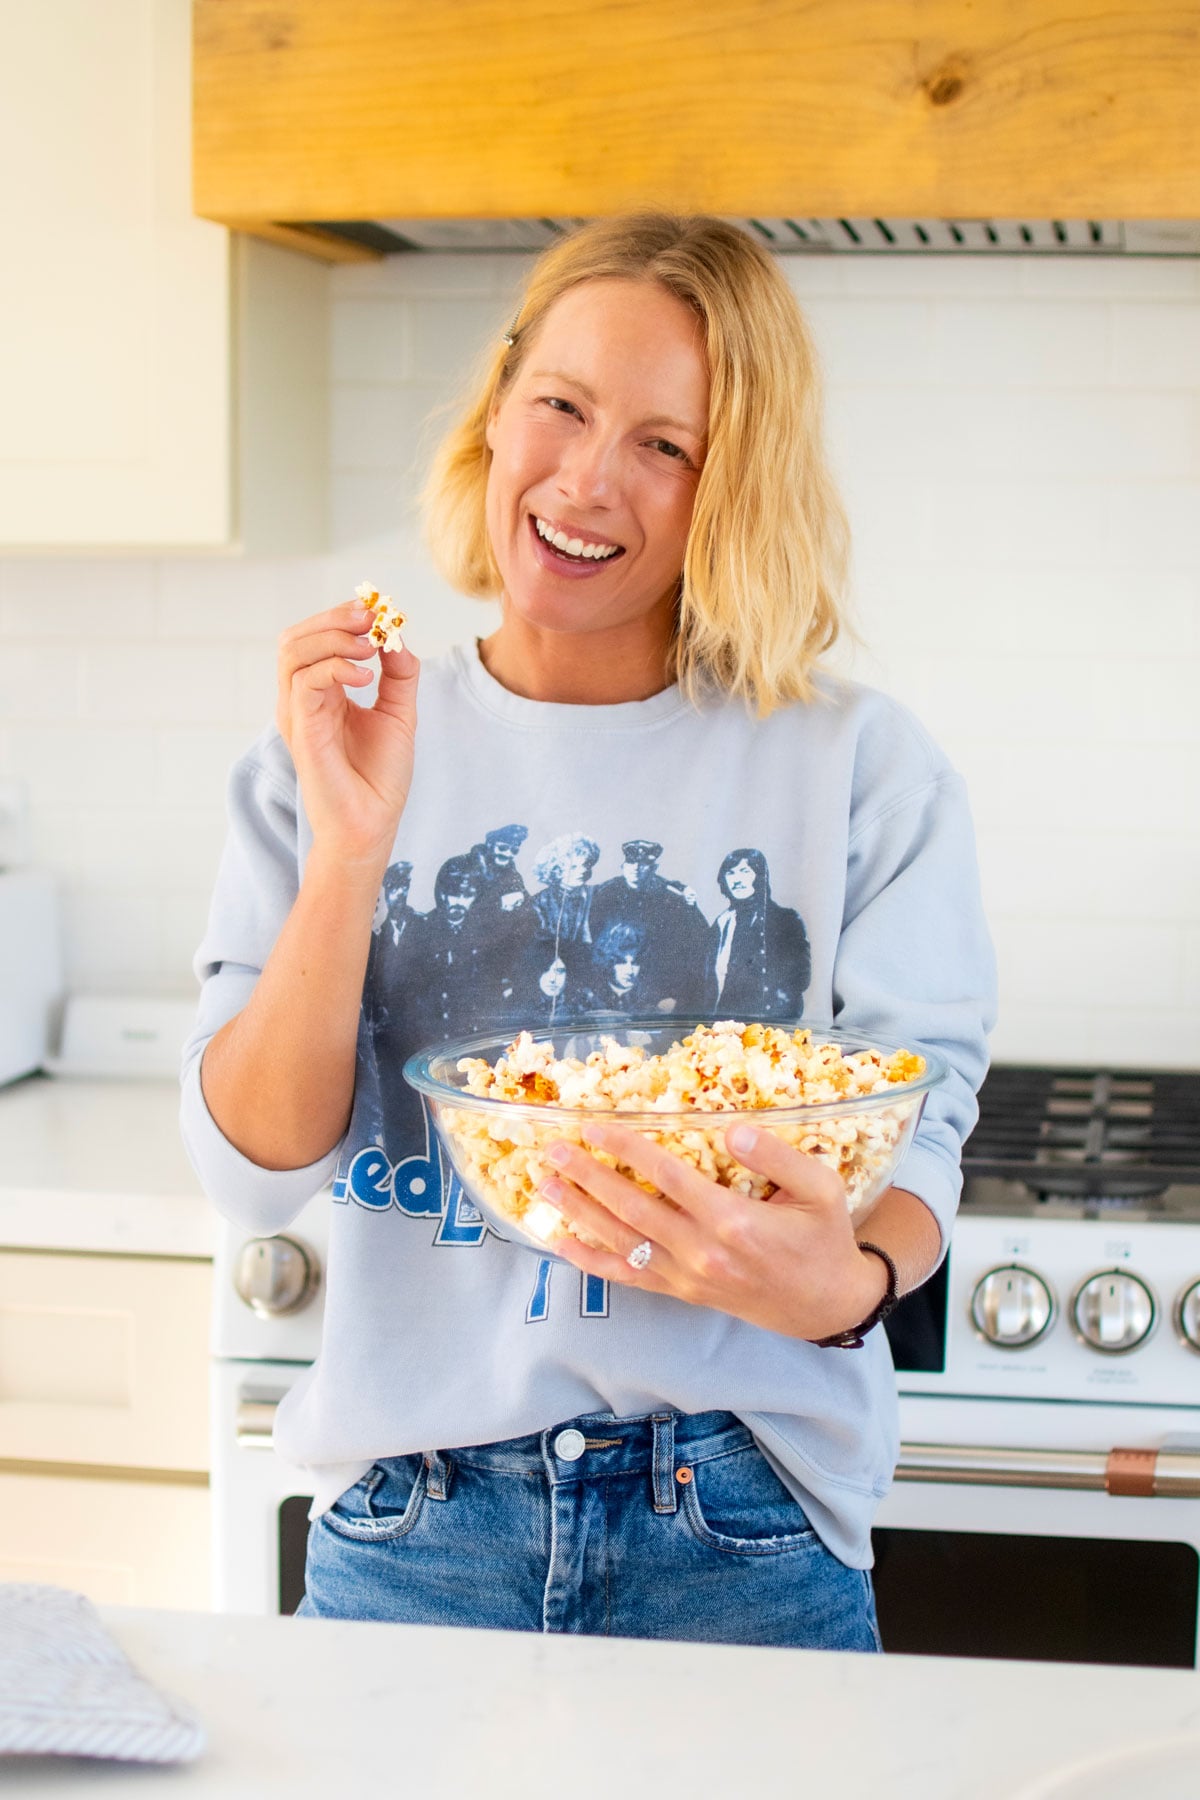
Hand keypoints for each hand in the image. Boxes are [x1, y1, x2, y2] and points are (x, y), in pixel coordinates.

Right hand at [276, 599, 418, 867]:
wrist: (372, 824)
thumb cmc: (380, 777)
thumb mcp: (398, 714)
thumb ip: (398, 673)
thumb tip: (395, 634)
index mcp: (322, 692)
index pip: (316, 638)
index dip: (342, 616)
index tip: (378, 609)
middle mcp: (301, 699)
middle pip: (296, 637)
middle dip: (334, 617)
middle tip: (371, 616)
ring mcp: (297, 714)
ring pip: (293, 652)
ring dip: (334, 637)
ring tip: (370, 646)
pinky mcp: (301, 731)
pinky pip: (304, 682)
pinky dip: (336, 667)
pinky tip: (366, 676)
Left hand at [538, 1121, 888, 1340]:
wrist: (825, 1305)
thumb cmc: (823, 1239)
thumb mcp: (822, 1189)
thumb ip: (778, 1155)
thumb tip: (731, 1129)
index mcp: (733, 1220)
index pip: (666, 1176)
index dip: (627, 1148)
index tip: (595, 1126)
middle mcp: (701, 1251)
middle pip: (630, 1207)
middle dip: (587, 1176)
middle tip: (552, 1148)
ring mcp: (687, 1276)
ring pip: (620, 1241)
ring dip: (578, 1211)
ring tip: (544, 1183)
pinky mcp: (681, 1292)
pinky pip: (627, 1277)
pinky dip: (589, 1261)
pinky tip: (559, 1242)